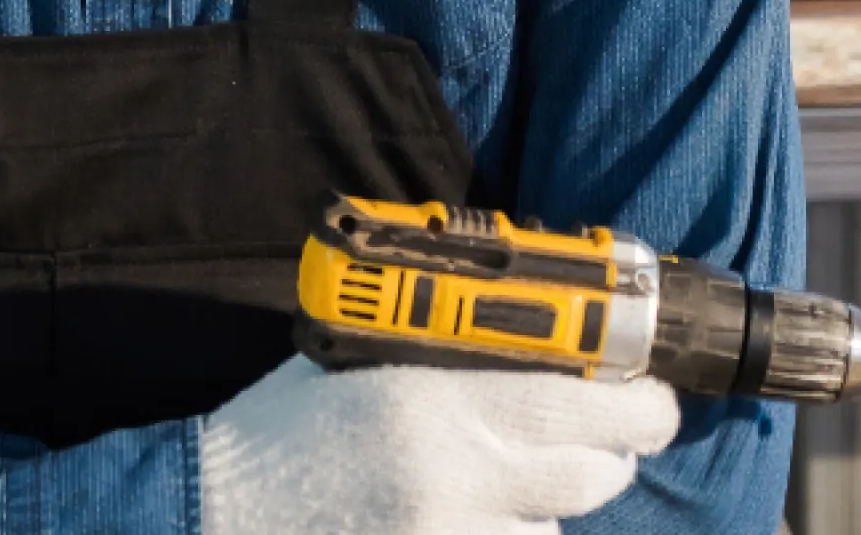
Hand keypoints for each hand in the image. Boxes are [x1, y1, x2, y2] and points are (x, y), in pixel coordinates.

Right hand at [199, 355, 679, 534]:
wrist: (213, 514)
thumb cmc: (276, 434)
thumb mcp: (354, 368)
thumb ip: (443, 360)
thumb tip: (534, 343)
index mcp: (437, 401)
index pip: (589, 406)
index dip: (639, 402)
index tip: (647, 394)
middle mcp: (461, 477)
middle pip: (599, 475)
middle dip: (604, 453)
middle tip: (589, 437)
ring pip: (559, 529)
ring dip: (543, 508)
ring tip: (493, 488)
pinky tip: (464, 525)